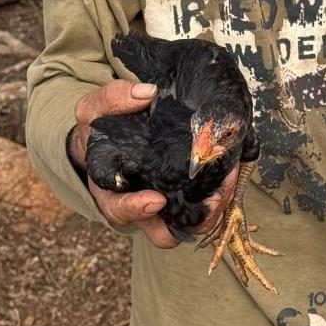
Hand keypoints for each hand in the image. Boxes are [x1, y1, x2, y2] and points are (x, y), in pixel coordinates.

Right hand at [69, 80, 238, 248]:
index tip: (156, 199)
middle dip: (189, 220)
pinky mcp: (184, 195)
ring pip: (189, 225)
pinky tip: (231, 174)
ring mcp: (163, 206)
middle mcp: (139, 206)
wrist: (113, 133)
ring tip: (227, 187)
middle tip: (212, 200)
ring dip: (211, 212)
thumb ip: (113, 99)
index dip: (136, 209)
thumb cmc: (102, 125)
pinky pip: (204, 206)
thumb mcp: (95, 109)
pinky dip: (219, 194)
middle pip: (162, 232)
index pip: (120, 210)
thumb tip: (146, 93)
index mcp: (111, 190)